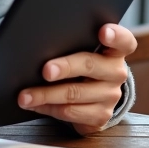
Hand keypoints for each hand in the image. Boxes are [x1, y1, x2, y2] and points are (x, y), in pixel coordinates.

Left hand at [16, 24, 136, 134]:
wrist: (93, 95)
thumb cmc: (81, 64)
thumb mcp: (81, 50)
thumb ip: (71, 43)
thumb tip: (38, 41)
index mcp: (115, 50)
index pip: (123, 40)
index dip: (115, 35)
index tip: (103, 31)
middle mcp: (116, 72)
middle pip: (89, 65)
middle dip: (65, 67)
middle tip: (45, 70)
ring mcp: (110, 96)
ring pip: (74, 93)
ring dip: (45, 94)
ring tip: (25, 95)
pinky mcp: (100, 116)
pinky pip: (70, 112)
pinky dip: (48, 108)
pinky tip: (34, 105)